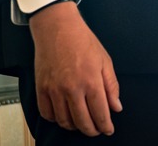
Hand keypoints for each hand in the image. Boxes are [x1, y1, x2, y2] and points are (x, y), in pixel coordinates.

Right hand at [28, 1, 121, 135]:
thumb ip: (111, 86)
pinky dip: (56, 119)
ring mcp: (54, 90)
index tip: (108, 130)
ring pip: (64, 121)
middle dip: (91, 130)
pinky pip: (47, 114)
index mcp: (91, 81)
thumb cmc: (83, 41)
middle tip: (96, 130)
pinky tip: (63, 116)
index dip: (105, 126)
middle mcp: (72, 88)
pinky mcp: (41, 88)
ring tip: (81, 123)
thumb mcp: (105, 60)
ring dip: (74, 127)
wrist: (57, 28)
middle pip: (82, 122)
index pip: (100, 113)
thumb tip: (116, 107)